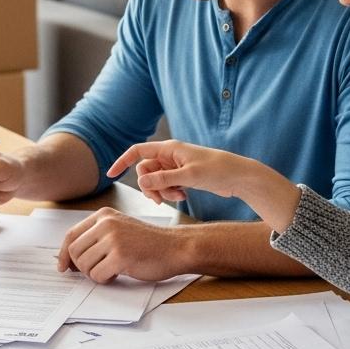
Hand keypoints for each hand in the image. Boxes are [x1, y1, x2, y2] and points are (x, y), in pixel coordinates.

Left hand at [56, 208, 191, 283]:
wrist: (174, 247)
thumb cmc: (148, 243)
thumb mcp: (119, 230)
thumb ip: (96, 238)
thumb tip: (68, 259)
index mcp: (103, 215)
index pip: (71, 235)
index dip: (63, 254)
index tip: (63, 267)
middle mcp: (106, 223)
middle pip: (74, 252)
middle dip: (82, 267)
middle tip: (97, 271)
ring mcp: (113, 239)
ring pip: (84, 265)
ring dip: (95, 274)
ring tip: (111, 270)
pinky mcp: (120, 256)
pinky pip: (97, 275)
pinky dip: (105, 280)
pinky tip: (118, 274)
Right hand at [107, 140, 258, 203]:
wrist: (239, 177)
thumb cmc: (217, 170)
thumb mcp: (188, 176)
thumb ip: (163, 179)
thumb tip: (140, 182)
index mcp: (169, 149)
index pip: (138, 152)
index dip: (122, 162)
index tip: (111, 175)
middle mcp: (170, 156)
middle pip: (145, 171)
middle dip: (150, 186)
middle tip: (159, 199)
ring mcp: (176, 166)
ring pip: (156, 180)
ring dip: (162, 191)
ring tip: (177, 197)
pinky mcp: (183, 176)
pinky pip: (167, 185)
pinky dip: (171, 193)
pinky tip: (183, 196)